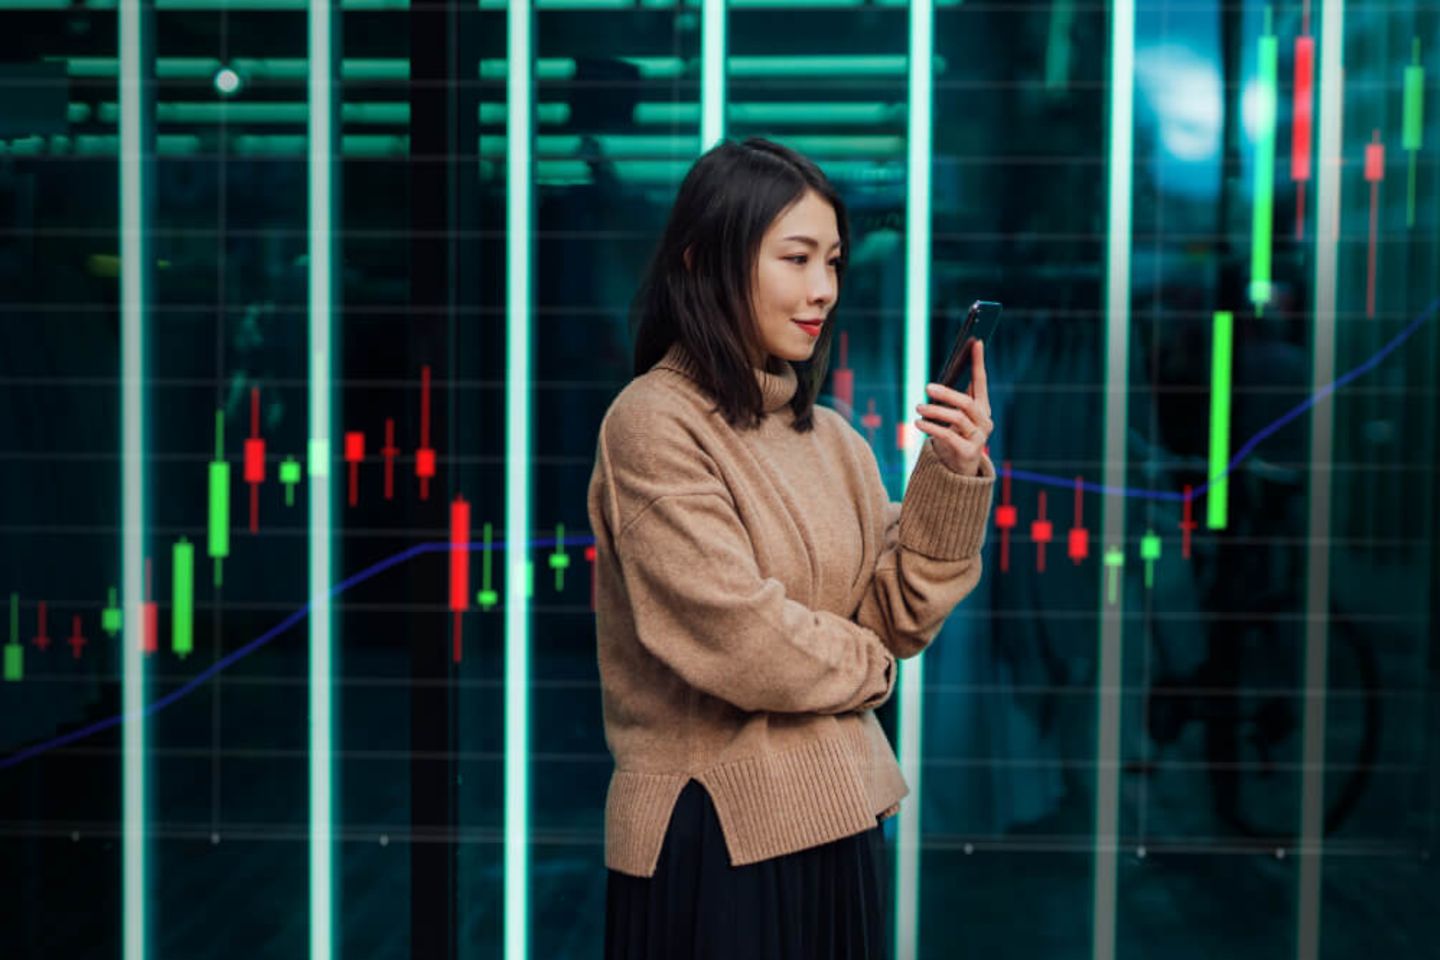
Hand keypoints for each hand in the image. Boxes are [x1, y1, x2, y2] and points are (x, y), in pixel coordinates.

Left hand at [913, 340, 992, 476]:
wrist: (958, 470)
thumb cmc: (954, 437)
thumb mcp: (954, 417)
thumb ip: (951, 400)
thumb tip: (937, 380)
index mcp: (982, 408)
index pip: (981, 381)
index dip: (978, 362)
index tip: (975, 342)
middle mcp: (984, 421)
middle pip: (967, 402)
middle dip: (947, 393)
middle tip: (927, 387)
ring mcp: (979, 437)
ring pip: (957, 418)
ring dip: (935, 411)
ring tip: (917, 408)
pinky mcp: (970, 452)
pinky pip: (949, 436)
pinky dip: (932, 428)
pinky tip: (918, 423)